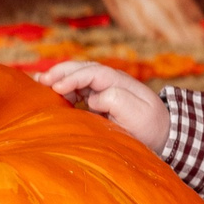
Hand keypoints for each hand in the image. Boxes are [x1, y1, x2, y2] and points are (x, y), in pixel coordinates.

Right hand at [31, 60, 170, 151]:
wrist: (163, 134)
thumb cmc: (150, 126)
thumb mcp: (137, 114)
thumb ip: (115, 100)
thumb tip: (92, 99)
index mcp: (120, 81)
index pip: (93, 72)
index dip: (73, 77)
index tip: (57, 87)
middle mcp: (111, 81)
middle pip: (82, 68)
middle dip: (61, 72)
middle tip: (40, 79)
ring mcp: (105, 89)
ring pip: (78, 77)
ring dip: (59, 78)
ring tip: (40, 83)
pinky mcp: (100, 100)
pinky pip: (79, 90)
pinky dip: (64, 89)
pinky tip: (51, 93)